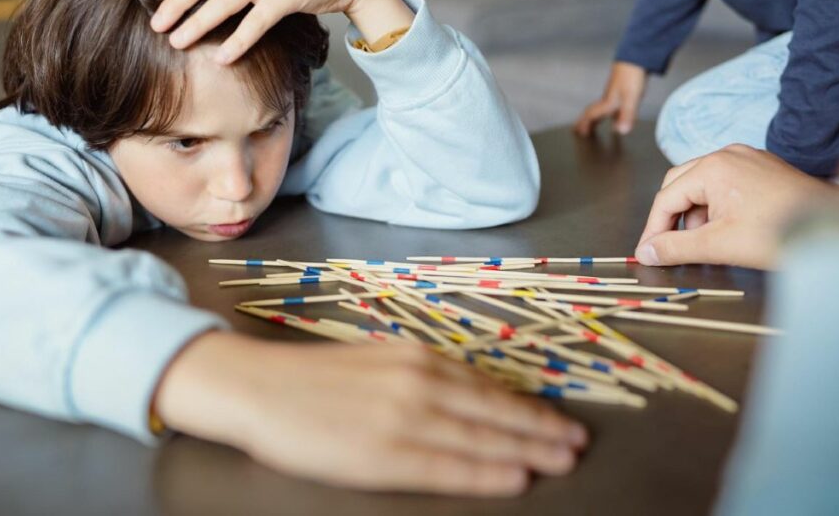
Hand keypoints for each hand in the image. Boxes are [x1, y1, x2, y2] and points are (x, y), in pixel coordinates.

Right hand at [156, 331, 587, 496]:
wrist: (258, 388)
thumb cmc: (314, 378)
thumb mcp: (376, 363)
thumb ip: (421, 376)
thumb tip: (468, 395)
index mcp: (416, 359)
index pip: (487, 387)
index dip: (529, 408)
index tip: (562, 421)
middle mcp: (419, 383)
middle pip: (493, 411)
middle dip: (542, 430)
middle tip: (579, 444)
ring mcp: (404, 418)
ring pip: (481, 437)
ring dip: (528, 450)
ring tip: (564, 461)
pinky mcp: (383, 453)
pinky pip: (448, 466)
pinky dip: (486, 472)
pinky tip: (515, 479)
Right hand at [574, 62, 646, 135]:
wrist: (635, 58)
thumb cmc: (631, 76)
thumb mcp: (630, 98)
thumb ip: (626, 115)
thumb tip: (621, 130)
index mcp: (607, 102)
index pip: (591, 114)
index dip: (585, 124)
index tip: (579, 132)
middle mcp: (607, 98)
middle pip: (592, 111)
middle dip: (585, 121)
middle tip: (578, 129)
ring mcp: (613, 93)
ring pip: (600, 108)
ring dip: (594, 116)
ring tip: (592, 124)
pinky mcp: (620, 89)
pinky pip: (609, 104)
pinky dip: (607, 111)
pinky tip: (614, 113)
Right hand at [635, 144, 837, 268]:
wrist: (832, 231)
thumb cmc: (783, 233)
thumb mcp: (720, 245)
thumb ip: (676, 248)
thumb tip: (646, 252)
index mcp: (713, 167)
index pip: (666, 197)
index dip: (653, 228)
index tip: (647, 252)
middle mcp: (728, 155)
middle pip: (679, 184)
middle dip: (673, 217)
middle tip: (670, 246)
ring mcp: (748, 159)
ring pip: (702, 184)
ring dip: (696, 213)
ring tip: (706, 241)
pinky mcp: (763, 169)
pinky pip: (725, 183)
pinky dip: (717, 206)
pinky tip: (727, 229)